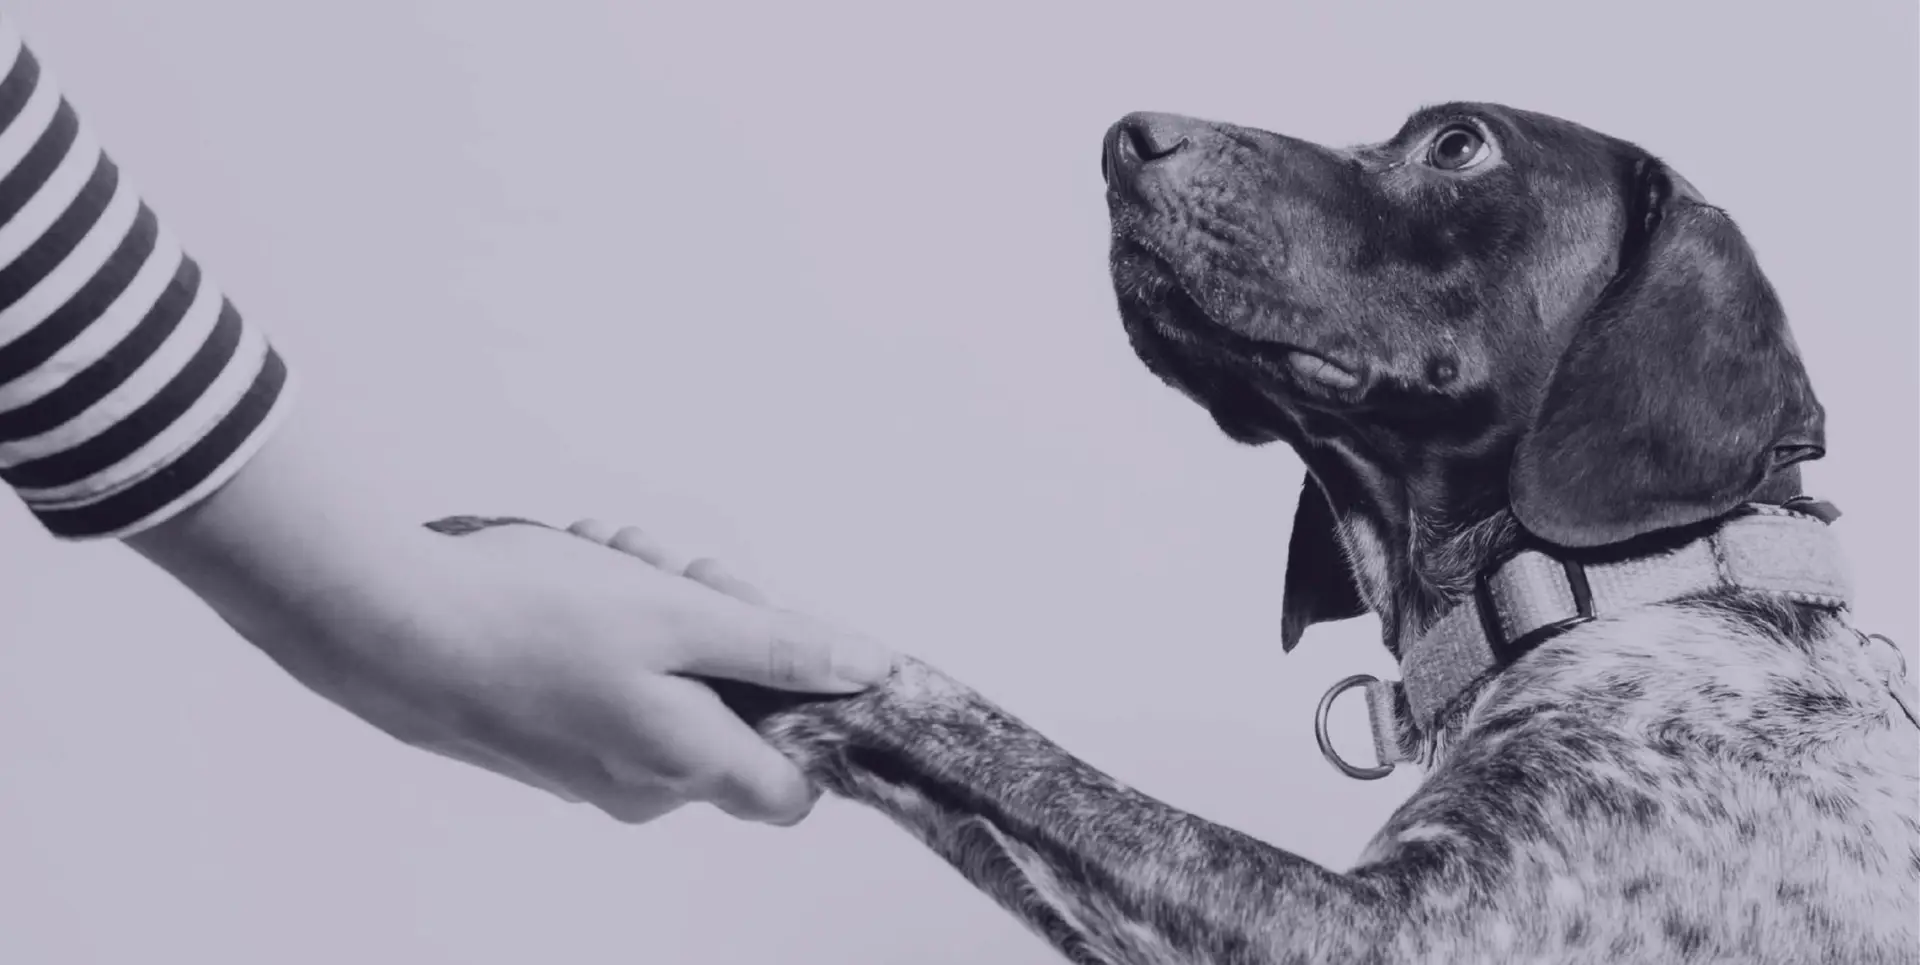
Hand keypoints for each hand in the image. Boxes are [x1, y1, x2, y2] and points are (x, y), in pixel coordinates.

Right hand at [127, 414, 893, 826]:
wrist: (382, 626)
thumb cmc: (529, 619)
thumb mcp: (680, 617)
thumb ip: (783, 651)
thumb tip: (868, 673)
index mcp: (688, 768)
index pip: (798, 787)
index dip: (811, 712)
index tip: (784, 640)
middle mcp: (644, 788)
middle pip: (734, 710)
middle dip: (720, 621)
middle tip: (673, 563)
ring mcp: (590, 769)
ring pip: (672, 681)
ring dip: (659, 607)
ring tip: (610, 551)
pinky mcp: (548, 739)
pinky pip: (614, 682)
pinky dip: (611, 623)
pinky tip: (577, 566)